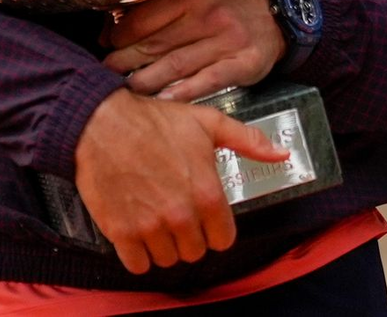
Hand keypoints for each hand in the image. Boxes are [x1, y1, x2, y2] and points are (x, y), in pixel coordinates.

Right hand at [74, 88, 287, 273]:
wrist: (104, 124)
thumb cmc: (157, 121)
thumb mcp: (209, 123)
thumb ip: (248, 141)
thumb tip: (282, 154)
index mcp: (207, 192)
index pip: (224, 239)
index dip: (218, 228)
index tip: (209, 217)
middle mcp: (181, 215)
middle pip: (195, 252)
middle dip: (192, 236)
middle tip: (182, 213)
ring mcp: (149, 227)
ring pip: (168, 259)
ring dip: (166, 245)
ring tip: (160, 218)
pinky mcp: (120, 233)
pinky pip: (138, 265)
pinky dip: (140, 254)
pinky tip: (140, 231)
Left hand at [103, 0, 284, 101]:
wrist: (277, 14)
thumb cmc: (228, 7)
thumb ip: (161, 10)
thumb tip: (111, 30)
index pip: (143, 19)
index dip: (118, 37)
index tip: (106, 48)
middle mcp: (209, 15)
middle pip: (155, 44)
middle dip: (124, 63)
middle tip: (105, 76)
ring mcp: (227, 40)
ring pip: (175, 65)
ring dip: (145, 82)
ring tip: (125, 92)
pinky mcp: (241, 63)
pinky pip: (205, 82)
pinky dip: (181, 94)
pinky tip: (162, 103)